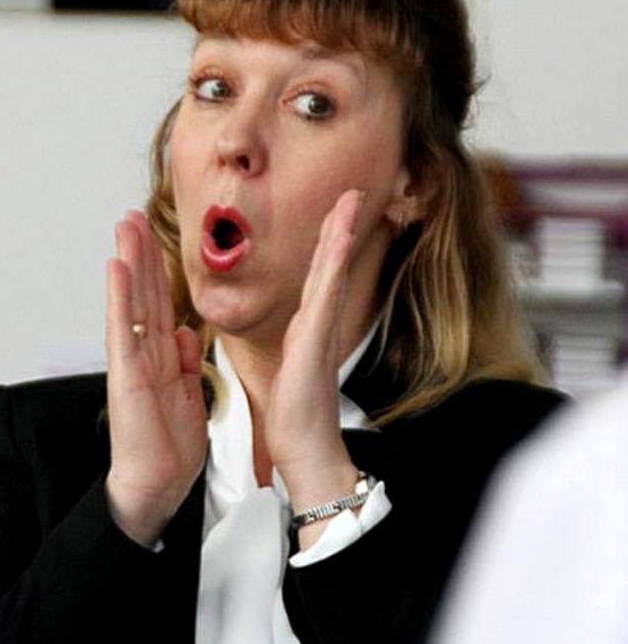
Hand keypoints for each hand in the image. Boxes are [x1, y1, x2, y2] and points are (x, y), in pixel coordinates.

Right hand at [105, 211, 207, 544]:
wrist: (157, 484)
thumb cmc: (170, 448)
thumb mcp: (189, 396)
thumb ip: (187, 363)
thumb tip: (188, 333)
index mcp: (162, 359)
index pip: (161, 305)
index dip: (159, 271)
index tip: (156, 238)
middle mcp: (145, 354)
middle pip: (143, 294)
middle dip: (140, 254)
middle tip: (132, 215)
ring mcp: (133, 361)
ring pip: (131, 302)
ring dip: (128, 262)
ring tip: (123, 226)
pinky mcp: (126, 374)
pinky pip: (123, 328)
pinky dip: (118, 297)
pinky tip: (116, 267)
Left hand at [265, 190, 362, 525]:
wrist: (305, 450)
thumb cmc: (296, 418)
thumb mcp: (291, 373)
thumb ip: (298, 352)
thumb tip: (299, 343)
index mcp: (308, 329)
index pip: (320, 277)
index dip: (328, 244)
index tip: (336, 213)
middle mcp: (318, 325)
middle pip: (330, 266)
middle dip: (340, 227)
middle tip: (351, 193)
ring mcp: (320, 331)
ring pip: (331, 273)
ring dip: (340, 236)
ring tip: (349, 203)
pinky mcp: (315, 342)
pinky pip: (324, 295)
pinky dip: (332, 265)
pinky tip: (337, 242)